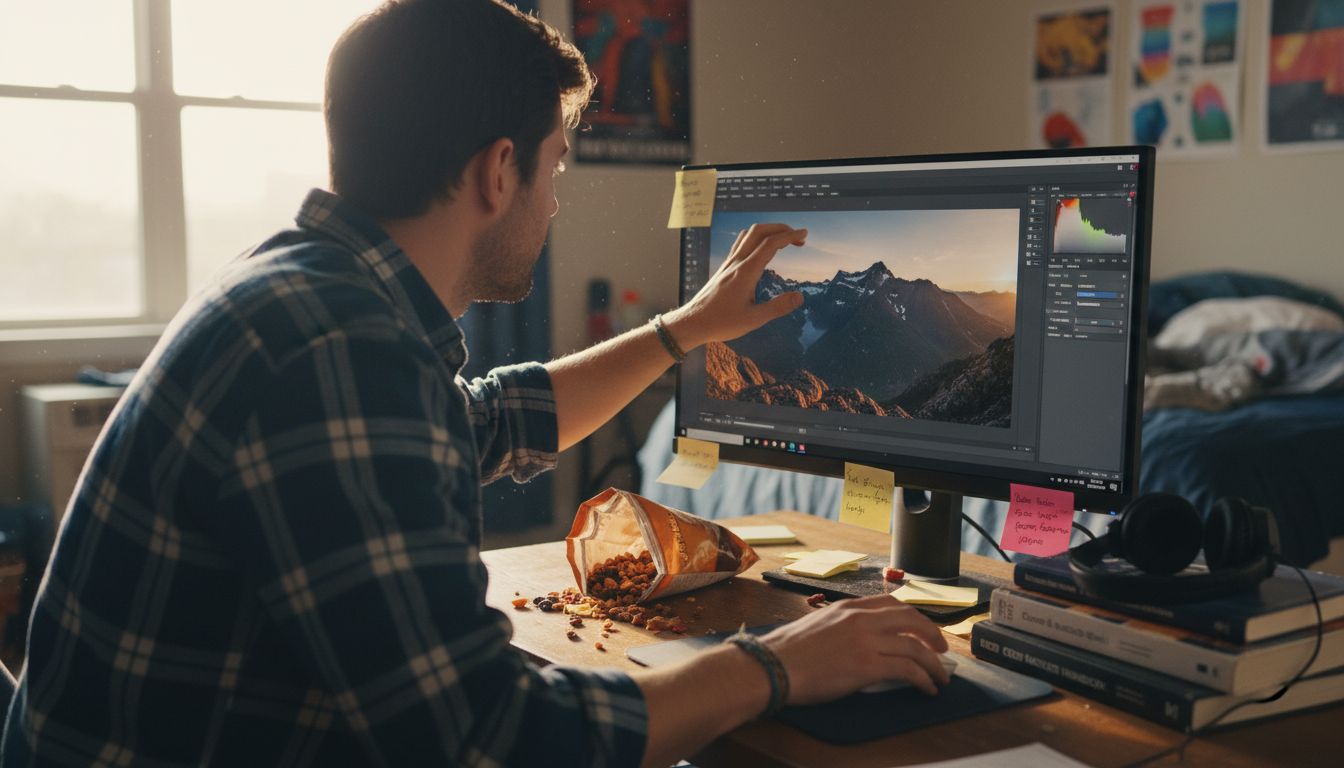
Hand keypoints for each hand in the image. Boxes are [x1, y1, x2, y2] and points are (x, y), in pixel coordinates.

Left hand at [662, 223, 806, 349]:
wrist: (692, 322)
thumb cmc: (721, 323)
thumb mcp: (754, 319)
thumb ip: (778, 307)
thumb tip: (799, 297)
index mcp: (746, 271)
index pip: (771, 244)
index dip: (790, 236)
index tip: (804, 235)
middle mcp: (737, 262)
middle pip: (759, 231)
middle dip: (781, 229)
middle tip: (797, 238)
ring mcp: (728, 264)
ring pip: (748, 235)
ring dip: (768, 231)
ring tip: (783, 241)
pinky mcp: (724, 268)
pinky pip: (740, 244)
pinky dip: (756, 239)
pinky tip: (761, 250)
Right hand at [762, 594, 950, 700]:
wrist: (771, 666)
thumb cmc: (786, 652)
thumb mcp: (818, 626)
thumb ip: (842, 627)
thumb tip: (858, 642)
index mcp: (847, 607)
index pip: (892, 604)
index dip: (914, 617)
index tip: (922, 629)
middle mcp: (860, 619)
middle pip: (911, 619)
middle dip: (932, 634)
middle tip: (942, 649)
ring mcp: (865, 641)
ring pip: (915, 647)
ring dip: (934, 664)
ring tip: (940, 677)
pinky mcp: (866, 665)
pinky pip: (908, 670)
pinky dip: (923, 679)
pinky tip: (926, 688)